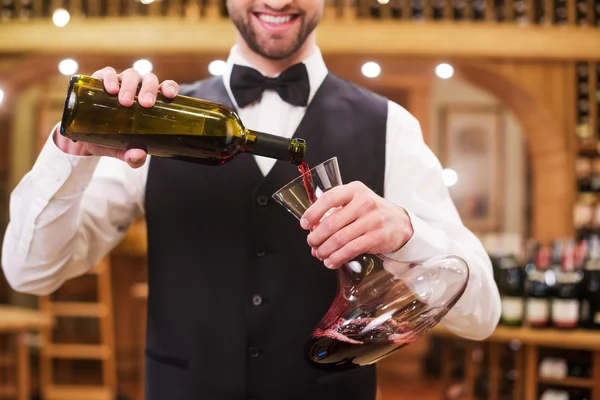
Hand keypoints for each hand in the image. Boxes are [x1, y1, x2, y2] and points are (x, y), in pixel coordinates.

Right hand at [53, 66, 179, 167]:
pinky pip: (107, 72)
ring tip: (125, 102)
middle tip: (145, 104)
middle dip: (149, 89)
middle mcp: (136, 88)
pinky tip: (111, 90)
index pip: (164, 88)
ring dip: (130, 85)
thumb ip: (133, 157)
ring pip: (130, 74)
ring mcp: (119, 82)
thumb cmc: (112, 139)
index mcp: (149, 100)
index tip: (170, 95)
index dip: (169, 87)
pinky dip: (110, 78)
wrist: (84, 138)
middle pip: (148, 79)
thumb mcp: (123, 150)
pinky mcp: (99, 81)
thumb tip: (139, 155)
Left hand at [300, 181, 413, 268]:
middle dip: (316, 236)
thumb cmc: (372, 212)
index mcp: (355, 190)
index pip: (329, 198)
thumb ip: (337, 208)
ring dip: (325, 250)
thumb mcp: (356, 201)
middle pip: (332, 223)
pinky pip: (351, 250)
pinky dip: (337, 258)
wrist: (400, 222)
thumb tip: (313, 227)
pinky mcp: (377, 237)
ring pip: (340, 239)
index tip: (304, 223)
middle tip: (311, 243)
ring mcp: (372, 220)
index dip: (313, 212)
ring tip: (319, 254)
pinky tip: (331, 261)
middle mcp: (364, 203)